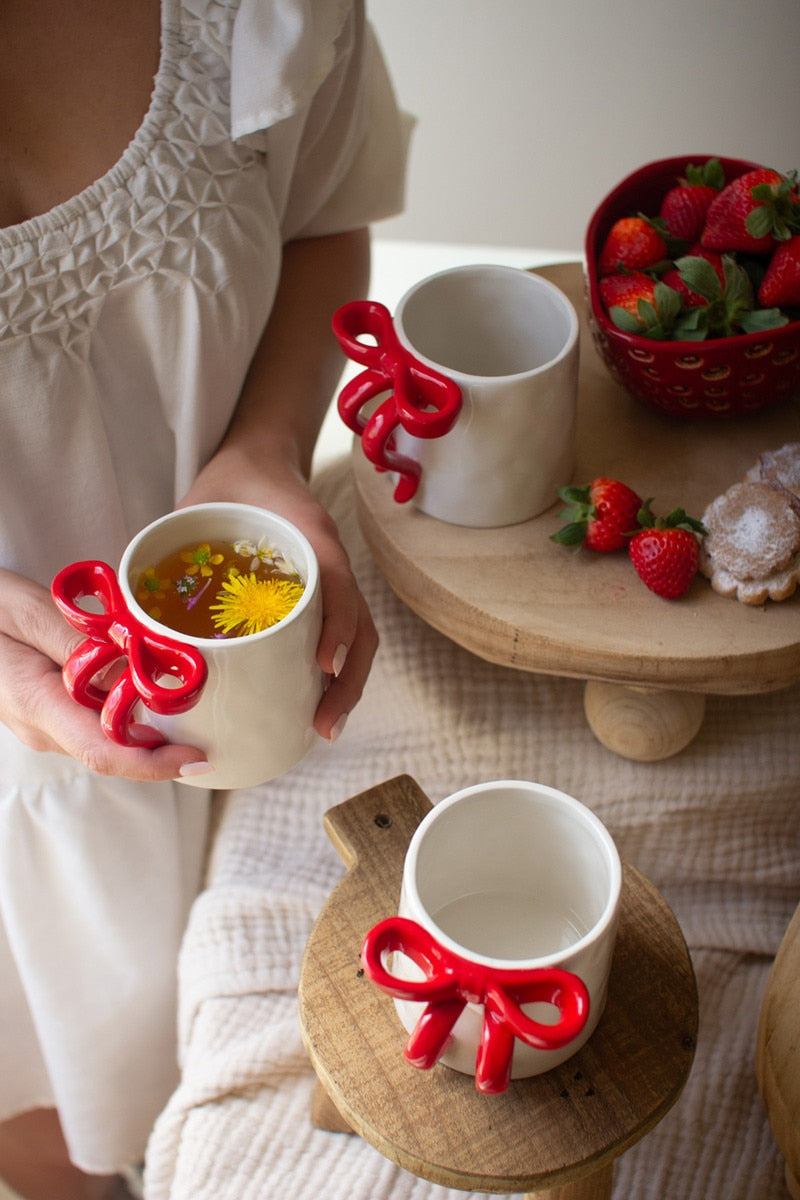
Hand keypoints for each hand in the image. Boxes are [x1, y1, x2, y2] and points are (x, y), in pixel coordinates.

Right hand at [0, 568, 209, 779]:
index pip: (103, 752)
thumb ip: (76, 642)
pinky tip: (152, 686)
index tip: (199, 758)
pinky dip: (129, 710)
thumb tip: (132, 668)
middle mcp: (44, 728)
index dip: (155, 764)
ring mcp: (45, 726)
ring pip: (109, 737)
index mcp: (37, 704)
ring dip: (151, 726)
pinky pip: (97, 722)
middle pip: (116, 751)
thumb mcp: (27, 610)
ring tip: (193, 701)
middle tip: (216, 722)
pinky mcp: (50, 715)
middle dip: (166, 745)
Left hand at [179, 459, 377, 742]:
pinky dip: (336, 671)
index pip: (335, 582)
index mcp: (308, 533)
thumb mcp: (198, 503)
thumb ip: (168, 547)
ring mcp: (333, 579)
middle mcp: (330, 559)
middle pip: (359, 624)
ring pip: (358, 636)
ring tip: (323, 727)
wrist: (260, 458)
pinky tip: (314, 703)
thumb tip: (124, 614)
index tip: (324, 665)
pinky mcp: (324, 594)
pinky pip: (340, 634)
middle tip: (324, 725)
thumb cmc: (230, 485)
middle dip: (348, 679)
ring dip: (347, 684)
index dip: (336, 625)